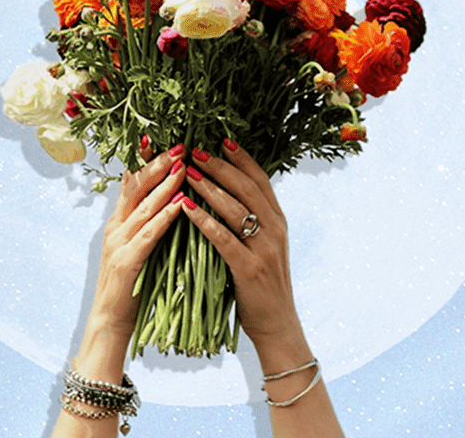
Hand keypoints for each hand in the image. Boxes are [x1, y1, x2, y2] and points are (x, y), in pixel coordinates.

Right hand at [79, 144, 186, 364]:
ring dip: (164, 183)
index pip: (133, 182)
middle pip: (136, 186)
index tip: (166, 137)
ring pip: (143, 205)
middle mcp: (116, 227)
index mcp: (120, 222)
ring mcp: (118, 243)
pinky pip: (148, 234)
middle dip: (158, 162)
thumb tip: (175, 199)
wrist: (110, 323)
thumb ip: (150, 225)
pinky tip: (180, 204)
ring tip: (184, 164)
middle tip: (181, 143)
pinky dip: (165, 216)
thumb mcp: (140, 248)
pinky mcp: (126, 262)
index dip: (147, 158)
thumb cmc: (132, 287)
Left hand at [180, 140, 308, 367]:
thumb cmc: (261, 285)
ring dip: (209, 187)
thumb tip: (228, 193)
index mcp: (278, 221)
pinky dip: (204, 220)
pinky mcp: (250, 269)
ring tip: (186, 171)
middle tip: (196, 149)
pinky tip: (186, 208)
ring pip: (236, 208)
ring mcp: (265, 249)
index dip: (241, 158)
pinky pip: (224, 238)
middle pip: (247, 187)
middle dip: (220, 166)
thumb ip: (252, 221)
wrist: (277, 325)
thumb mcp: (263, 247)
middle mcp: (275, 230)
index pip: (260, 180)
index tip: (221, 139)